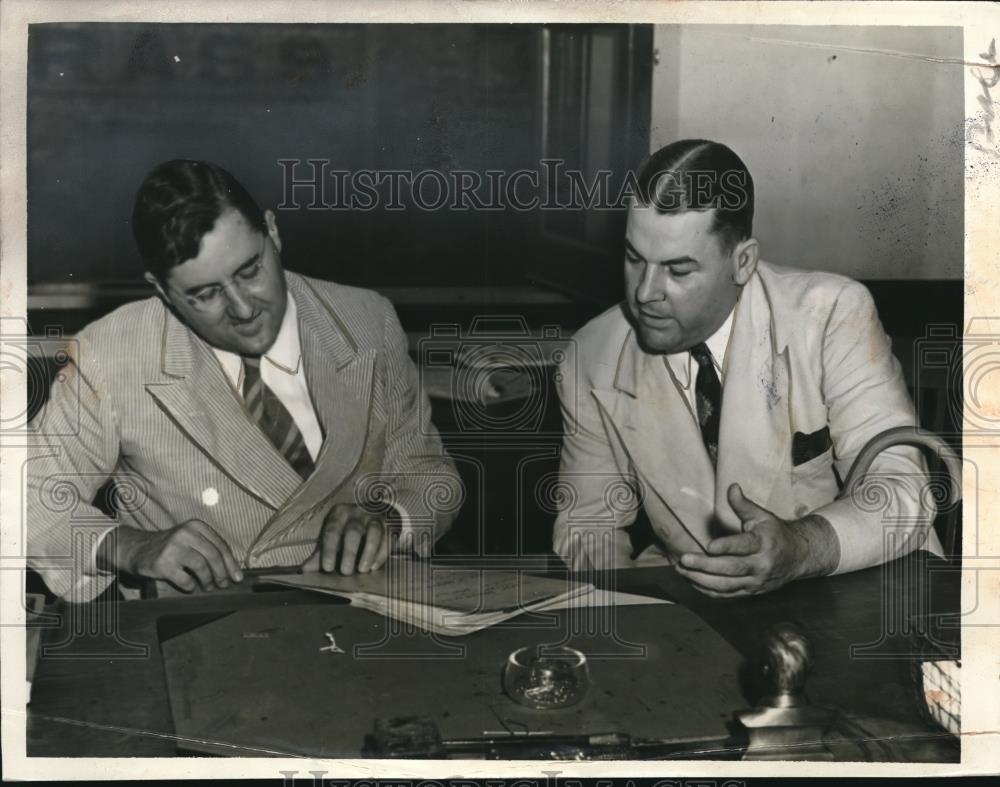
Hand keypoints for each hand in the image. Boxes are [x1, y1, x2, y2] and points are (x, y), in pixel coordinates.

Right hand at [104, 520, 243, 592]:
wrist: (138, 549)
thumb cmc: (171, 547)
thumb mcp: (190, 539)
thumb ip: (209, 547)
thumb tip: (232, 569)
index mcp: (196, 526)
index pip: (220, 545)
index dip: (231, 563)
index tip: (237, 576)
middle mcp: (185, 533)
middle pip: (213, 555)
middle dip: (222, 573)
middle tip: (224, 584)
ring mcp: (173, 548)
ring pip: (201, 566)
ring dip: (208, 580)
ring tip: (208, 586)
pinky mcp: (163, 563)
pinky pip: (185, 579)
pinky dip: (191, 586)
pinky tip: (191, 587)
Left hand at [301, 503, 390, 574]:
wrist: (372, 514)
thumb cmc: (346, 531)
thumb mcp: (332, 539)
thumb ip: (320, 554)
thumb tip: (303, 570)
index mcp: (338, 514)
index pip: (332, 530)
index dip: (328, 550)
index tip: (327, 568)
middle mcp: (357, 512)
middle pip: (353, 531)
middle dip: (349, 553)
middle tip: (346, 572)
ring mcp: (374, 517)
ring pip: (374, 532)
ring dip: (368, 553)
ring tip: (362, 570)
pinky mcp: (389, 524)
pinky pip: (388, 538)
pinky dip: (381, 554)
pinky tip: (374, 567)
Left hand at [675, 483, 836, 597]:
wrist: (799, 557)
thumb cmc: (775, 533)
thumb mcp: (762, 516)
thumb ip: (743, 504)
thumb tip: (731, 487)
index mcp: (764, 543)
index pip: (743, 546)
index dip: (726, 547)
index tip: (708, 546)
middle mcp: (761, 565)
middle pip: (731, 569)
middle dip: (705, 566)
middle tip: (684, 560)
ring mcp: (756, 581)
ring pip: (726, 586)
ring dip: (701, 580)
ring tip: (681, 570)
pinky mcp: (751, 592)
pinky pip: (727, 595)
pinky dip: (708, 590)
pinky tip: (692, 581)